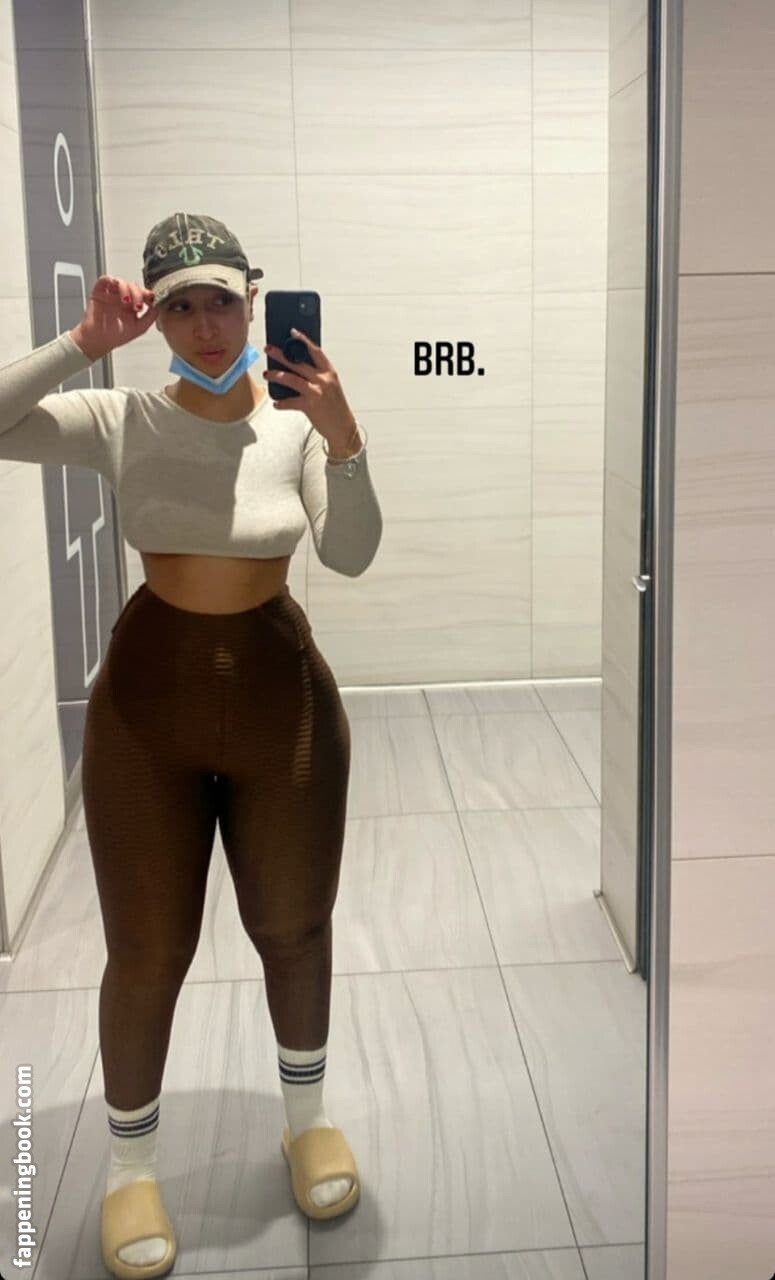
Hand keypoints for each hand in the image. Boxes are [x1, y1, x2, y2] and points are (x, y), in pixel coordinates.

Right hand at [70, 274, 158, 360]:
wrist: (98, 341)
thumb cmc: (116, 336)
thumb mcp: (139, 328)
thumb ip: (150, 317)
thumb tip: (158, 306)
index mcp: (133, 306)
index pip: (142, 294)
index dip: (148, 294)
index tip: (151, 299)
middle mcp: (123, 298)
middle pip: (133, 286)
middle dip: (138, 293)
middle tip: (137, 305)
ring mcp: (111, 294)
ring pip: (121, 282)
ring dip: (126, 289)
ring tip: (126, 301)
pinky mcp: (99, 292)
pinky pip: (104, 280)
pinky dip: (110, 280)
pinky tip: (114, 287)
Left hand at [262, 328, 357, 444]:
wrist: (343, 428)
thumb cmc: (335, 407)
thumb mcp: (330, 386)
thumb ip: (317, 375)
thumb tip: (296, 366)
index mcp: (329, 372)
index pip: (315, 351)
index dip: (303, 340)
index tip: (292, 332)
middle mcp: (324, 380)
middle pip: (299, 363)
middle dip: (281, 354)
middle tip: (269, 349)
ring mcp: (317, 392)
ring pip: (292, 379)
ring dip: (277, 376)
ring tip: (267, 374)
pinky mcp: (311, 406)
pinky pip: (291, 402)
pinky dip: (282, 403)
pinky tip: (276, 403)